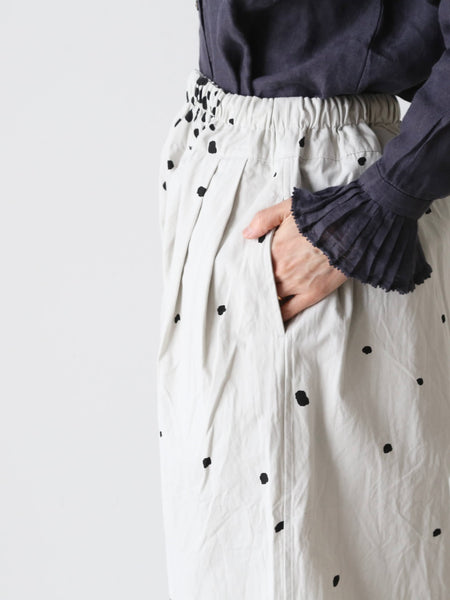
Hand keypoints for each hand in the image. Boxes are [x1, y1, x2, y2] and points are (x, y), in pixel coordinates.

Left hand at [242, 197, 349, 323]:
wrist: (353, 228)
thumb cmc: (322, 215)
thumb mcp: (289, 208)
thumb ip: (264, 219)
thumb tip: (246, 234)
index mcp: (274, 250)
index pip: (253, 267)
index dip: (249, 272)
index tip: (243, 276)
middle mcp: (282, 270)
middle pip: (261, 284)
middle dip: (255, 287)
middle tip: (247, 293)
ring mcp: (297, 284)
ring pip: (273, 299)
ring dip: (266, 301)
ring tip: (259, 305)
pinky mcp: (313, 294)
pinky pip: (290, 311)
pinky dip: (280, 316)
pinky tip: (273, 319)